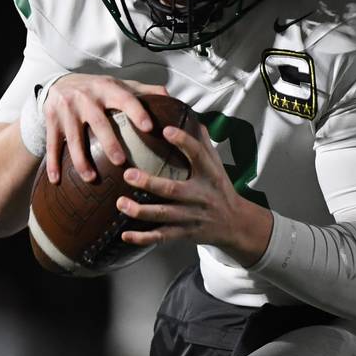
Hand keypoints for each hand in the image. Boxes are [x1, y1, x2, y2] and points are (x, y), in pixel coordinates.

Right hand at [44, 74, 168, 183]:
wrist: (60, 82)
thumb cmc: (98, 88)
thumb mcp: (120, 84)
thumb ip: (144, 91)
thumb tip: (170, 97)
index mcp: (107, 89)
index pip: (125, 99)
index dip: (137, 112)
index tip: (149, 128)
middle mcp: (86, 98)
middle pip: (99, 122)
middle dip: (109, 143)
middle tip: (121, 162)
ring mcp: (67, 110)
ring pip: (74, 138)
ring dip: (81, 159)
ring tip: (91, 178)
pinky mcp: (51, 121)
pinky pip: (52, 144)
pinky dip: (53, 162)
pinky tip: (57, 180)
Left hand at [116, 122, 273, 265]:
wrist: (235, 223)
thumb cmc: (221, 189)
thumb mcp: (217, 166)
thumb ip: (203, 144)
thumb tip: (192, 118)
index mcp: (209, 175)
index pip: (198, 155)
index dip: (184, 142)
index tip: (167, 130)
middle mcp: (200, 195)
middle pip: (173, 190)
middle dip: (149, 183)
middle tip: (128, 174)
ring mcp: (191, 216)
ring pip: (163, 215)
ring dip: (140, 211)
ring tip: (120, 203)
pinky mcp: (184, 233)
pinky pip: (161, 237)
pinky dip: (143, 238)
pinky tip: (125, 234)